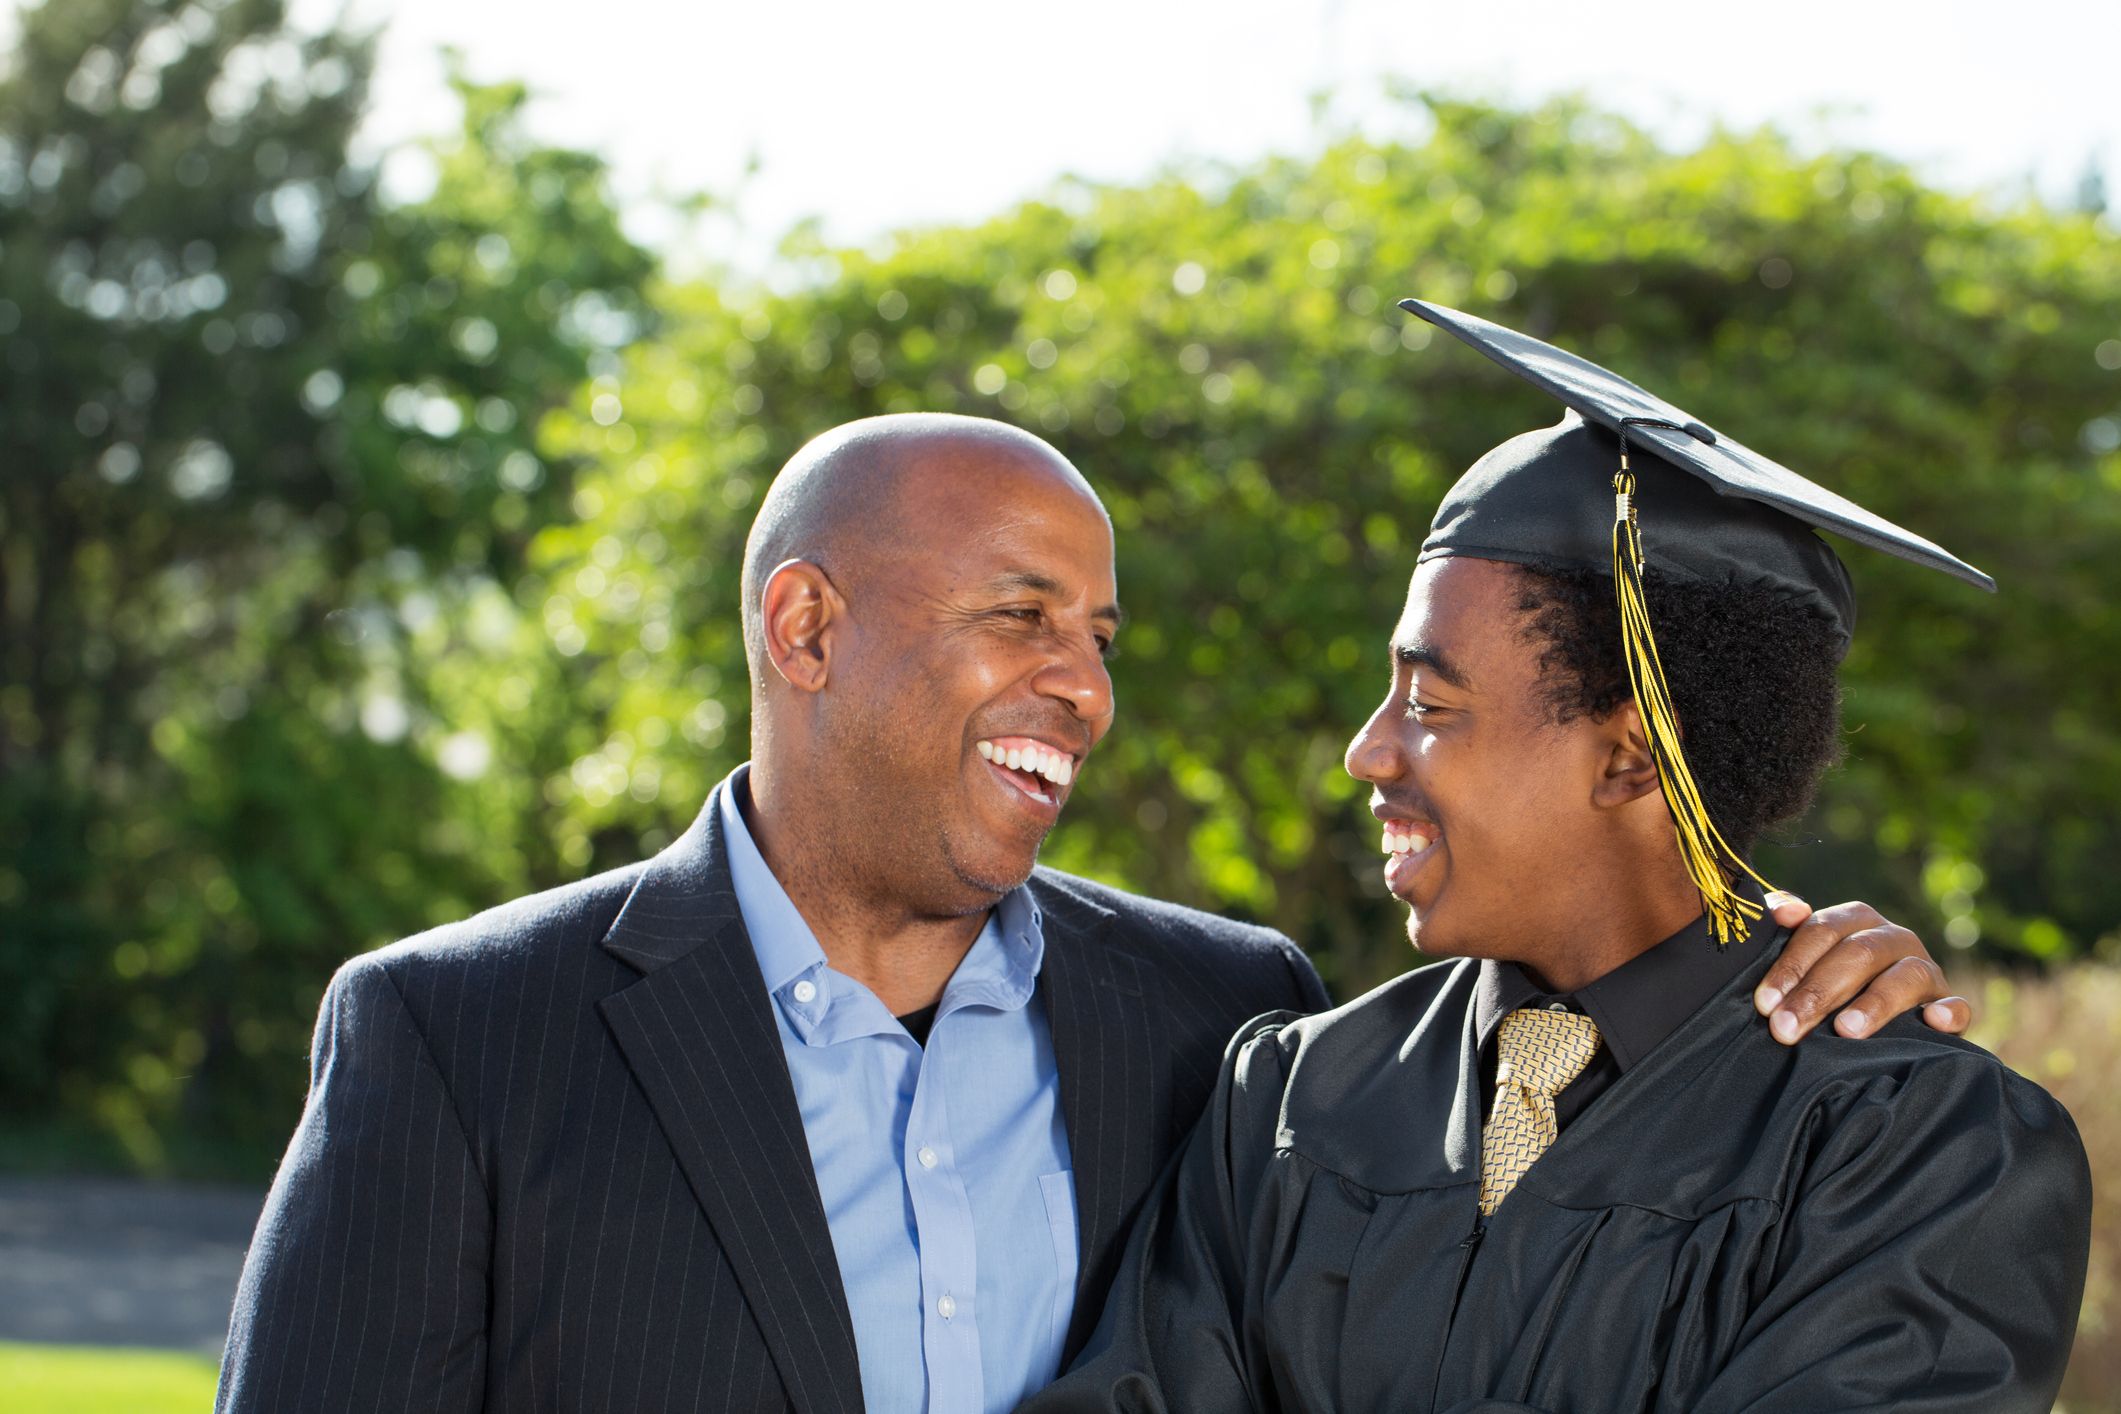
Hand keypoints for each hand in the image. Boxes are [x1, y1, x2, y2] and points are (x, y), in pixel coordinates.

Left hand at [1751, 894, 1972, 1044]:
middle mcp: (1894, 938)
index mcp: (1856, 920)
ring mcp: (1926, 970)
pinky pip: (1957, 1006)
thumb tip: (1787, 911)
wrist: (1871, 1020)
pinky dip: (1947, 1012)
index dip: (1792, 965)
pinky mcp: (1948, 1005)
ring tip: (1844, 1031)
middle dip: (1818, 992)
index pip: (1822, 930)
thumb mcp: (1800, 955)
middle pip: (1859, 954)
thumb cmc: (1823, 982)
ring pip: (1907, 975)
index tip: (1765, 1003)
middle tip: (1786, 1029)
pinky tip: (1930, 1022)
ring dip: (1875, 1003)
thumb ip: (1784, 928)